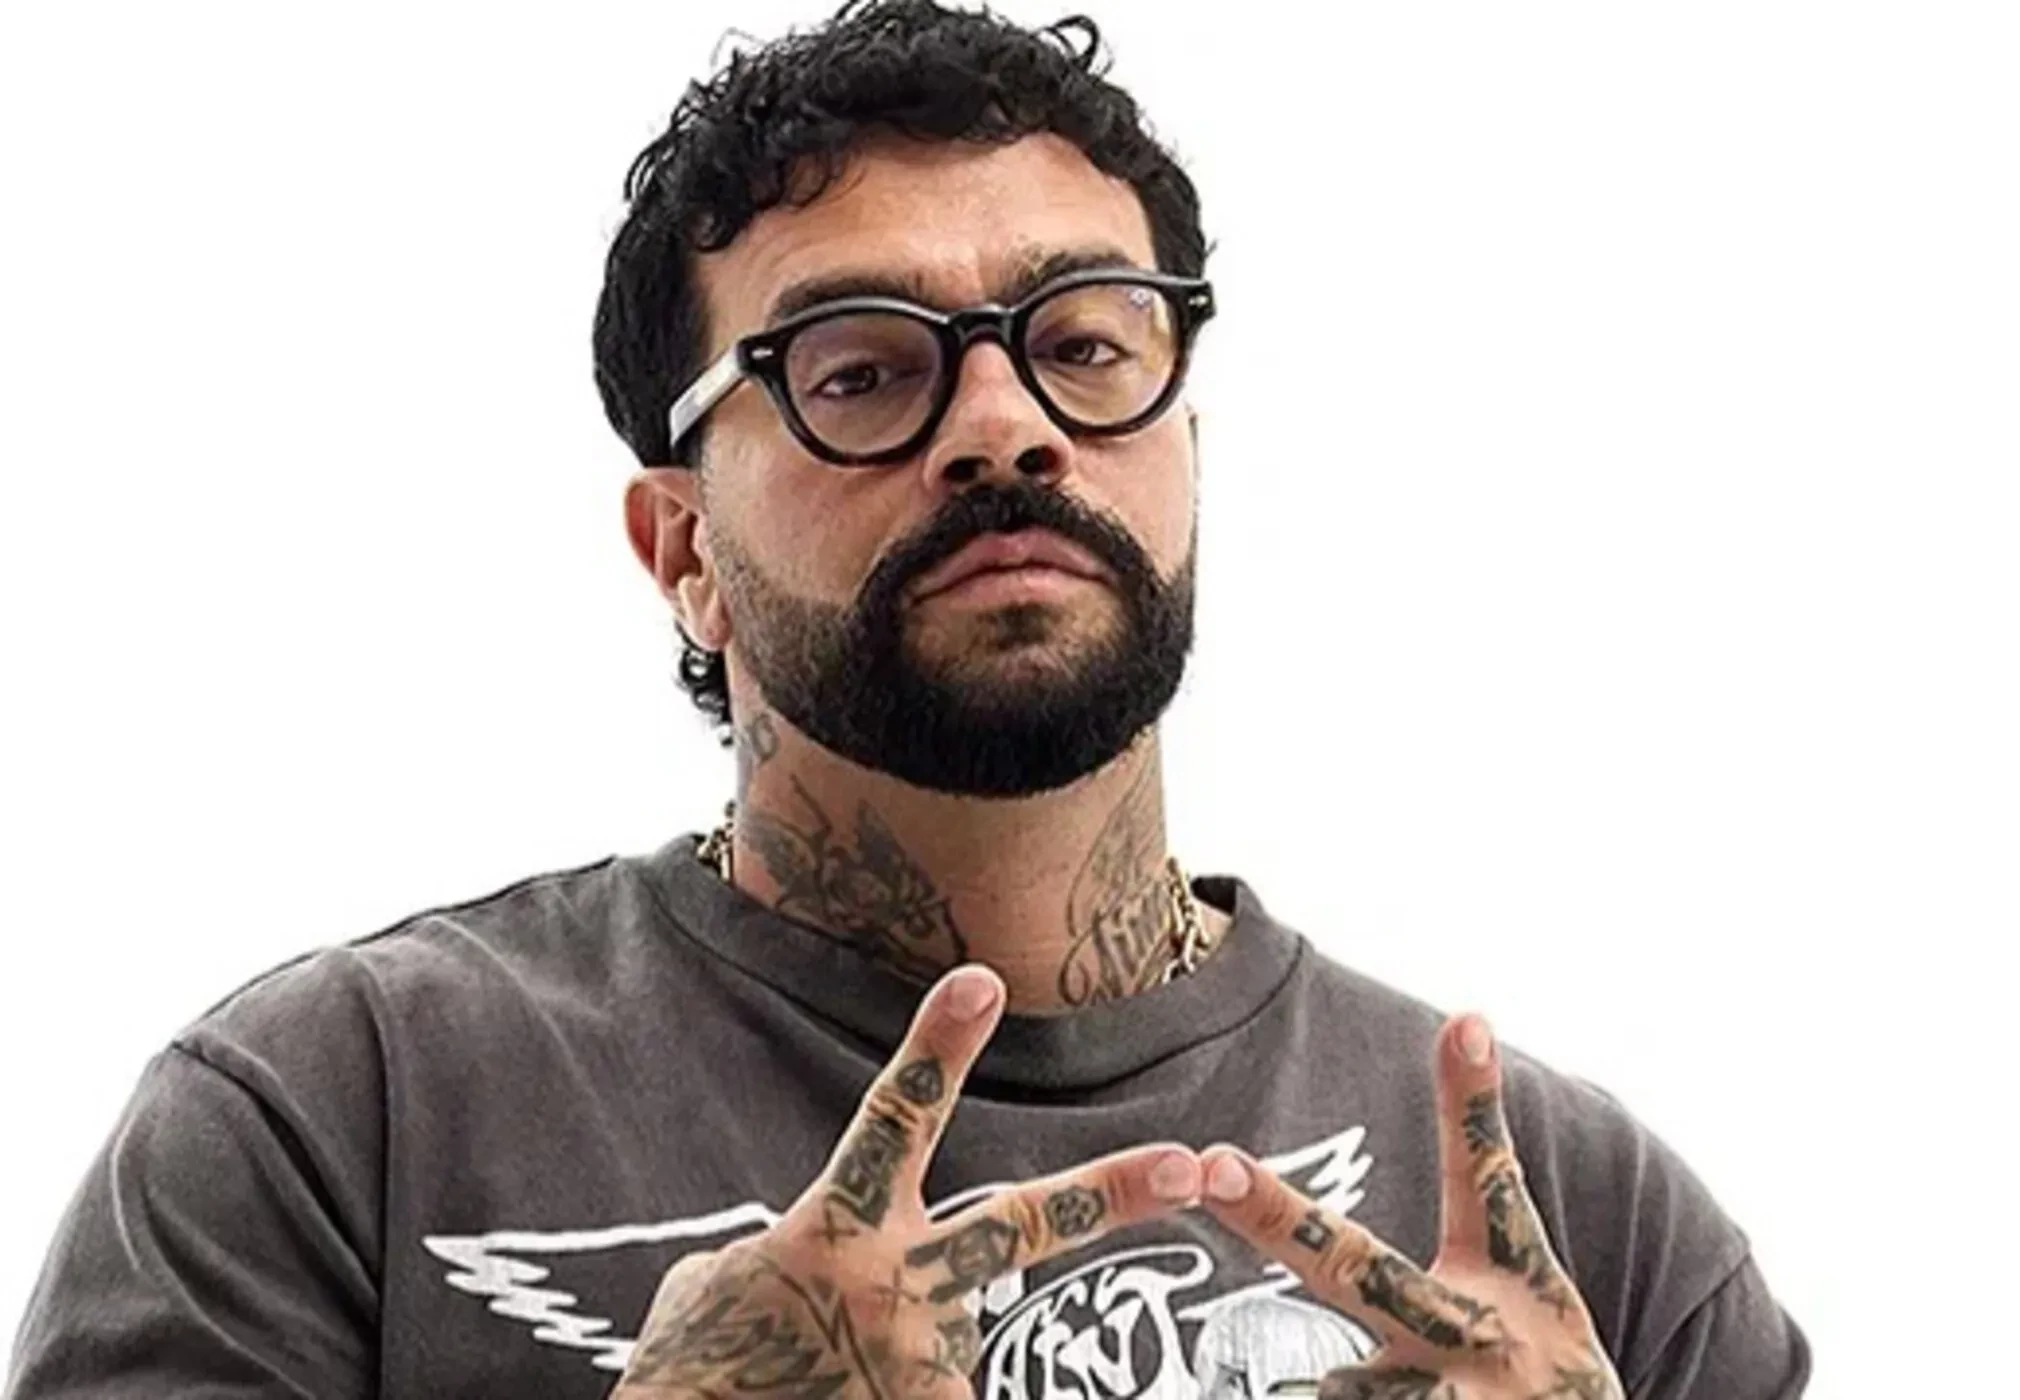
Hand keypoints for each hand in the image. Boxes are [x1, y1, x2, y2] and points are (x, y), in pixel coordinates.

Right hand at [610, 964, 1205, 1399]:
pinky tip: (837, 1395)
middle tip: (1190, 1164)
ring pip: (951, 1344)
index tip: (984, 978)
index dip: (939, 1046)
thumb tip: (820, 1247)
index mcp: (834, 1229)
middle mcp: (895, 1288)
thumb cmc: (694, 1368)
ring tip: (827, 1383)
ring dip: (895, 1366)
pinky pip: (937, 1396)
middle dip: (1112, 1193)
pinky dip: (889, 1394)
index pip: (896, 1117)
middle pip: (1024, 1223)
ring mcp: (923, 1363)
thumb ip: (799, 1245)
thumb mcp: (723, 1282)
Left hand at [1198, 1016, 1623, 1399]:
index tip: (1467, 1022)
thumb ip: (1458, 1226)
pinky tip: (1347, 1399)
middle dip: (1275, 1216)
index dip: (1472, 1102)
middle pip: (1355, 1265)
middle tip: (1216, 1166)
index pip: (1488, 1178)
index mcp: (1511, 1285)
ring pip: (1336, 1387)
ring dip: (1344, 1398)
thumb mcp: (1528, 1303)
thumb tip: (1455, 1050)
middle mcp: (1476, 1337)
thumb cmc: (1545, 1388)